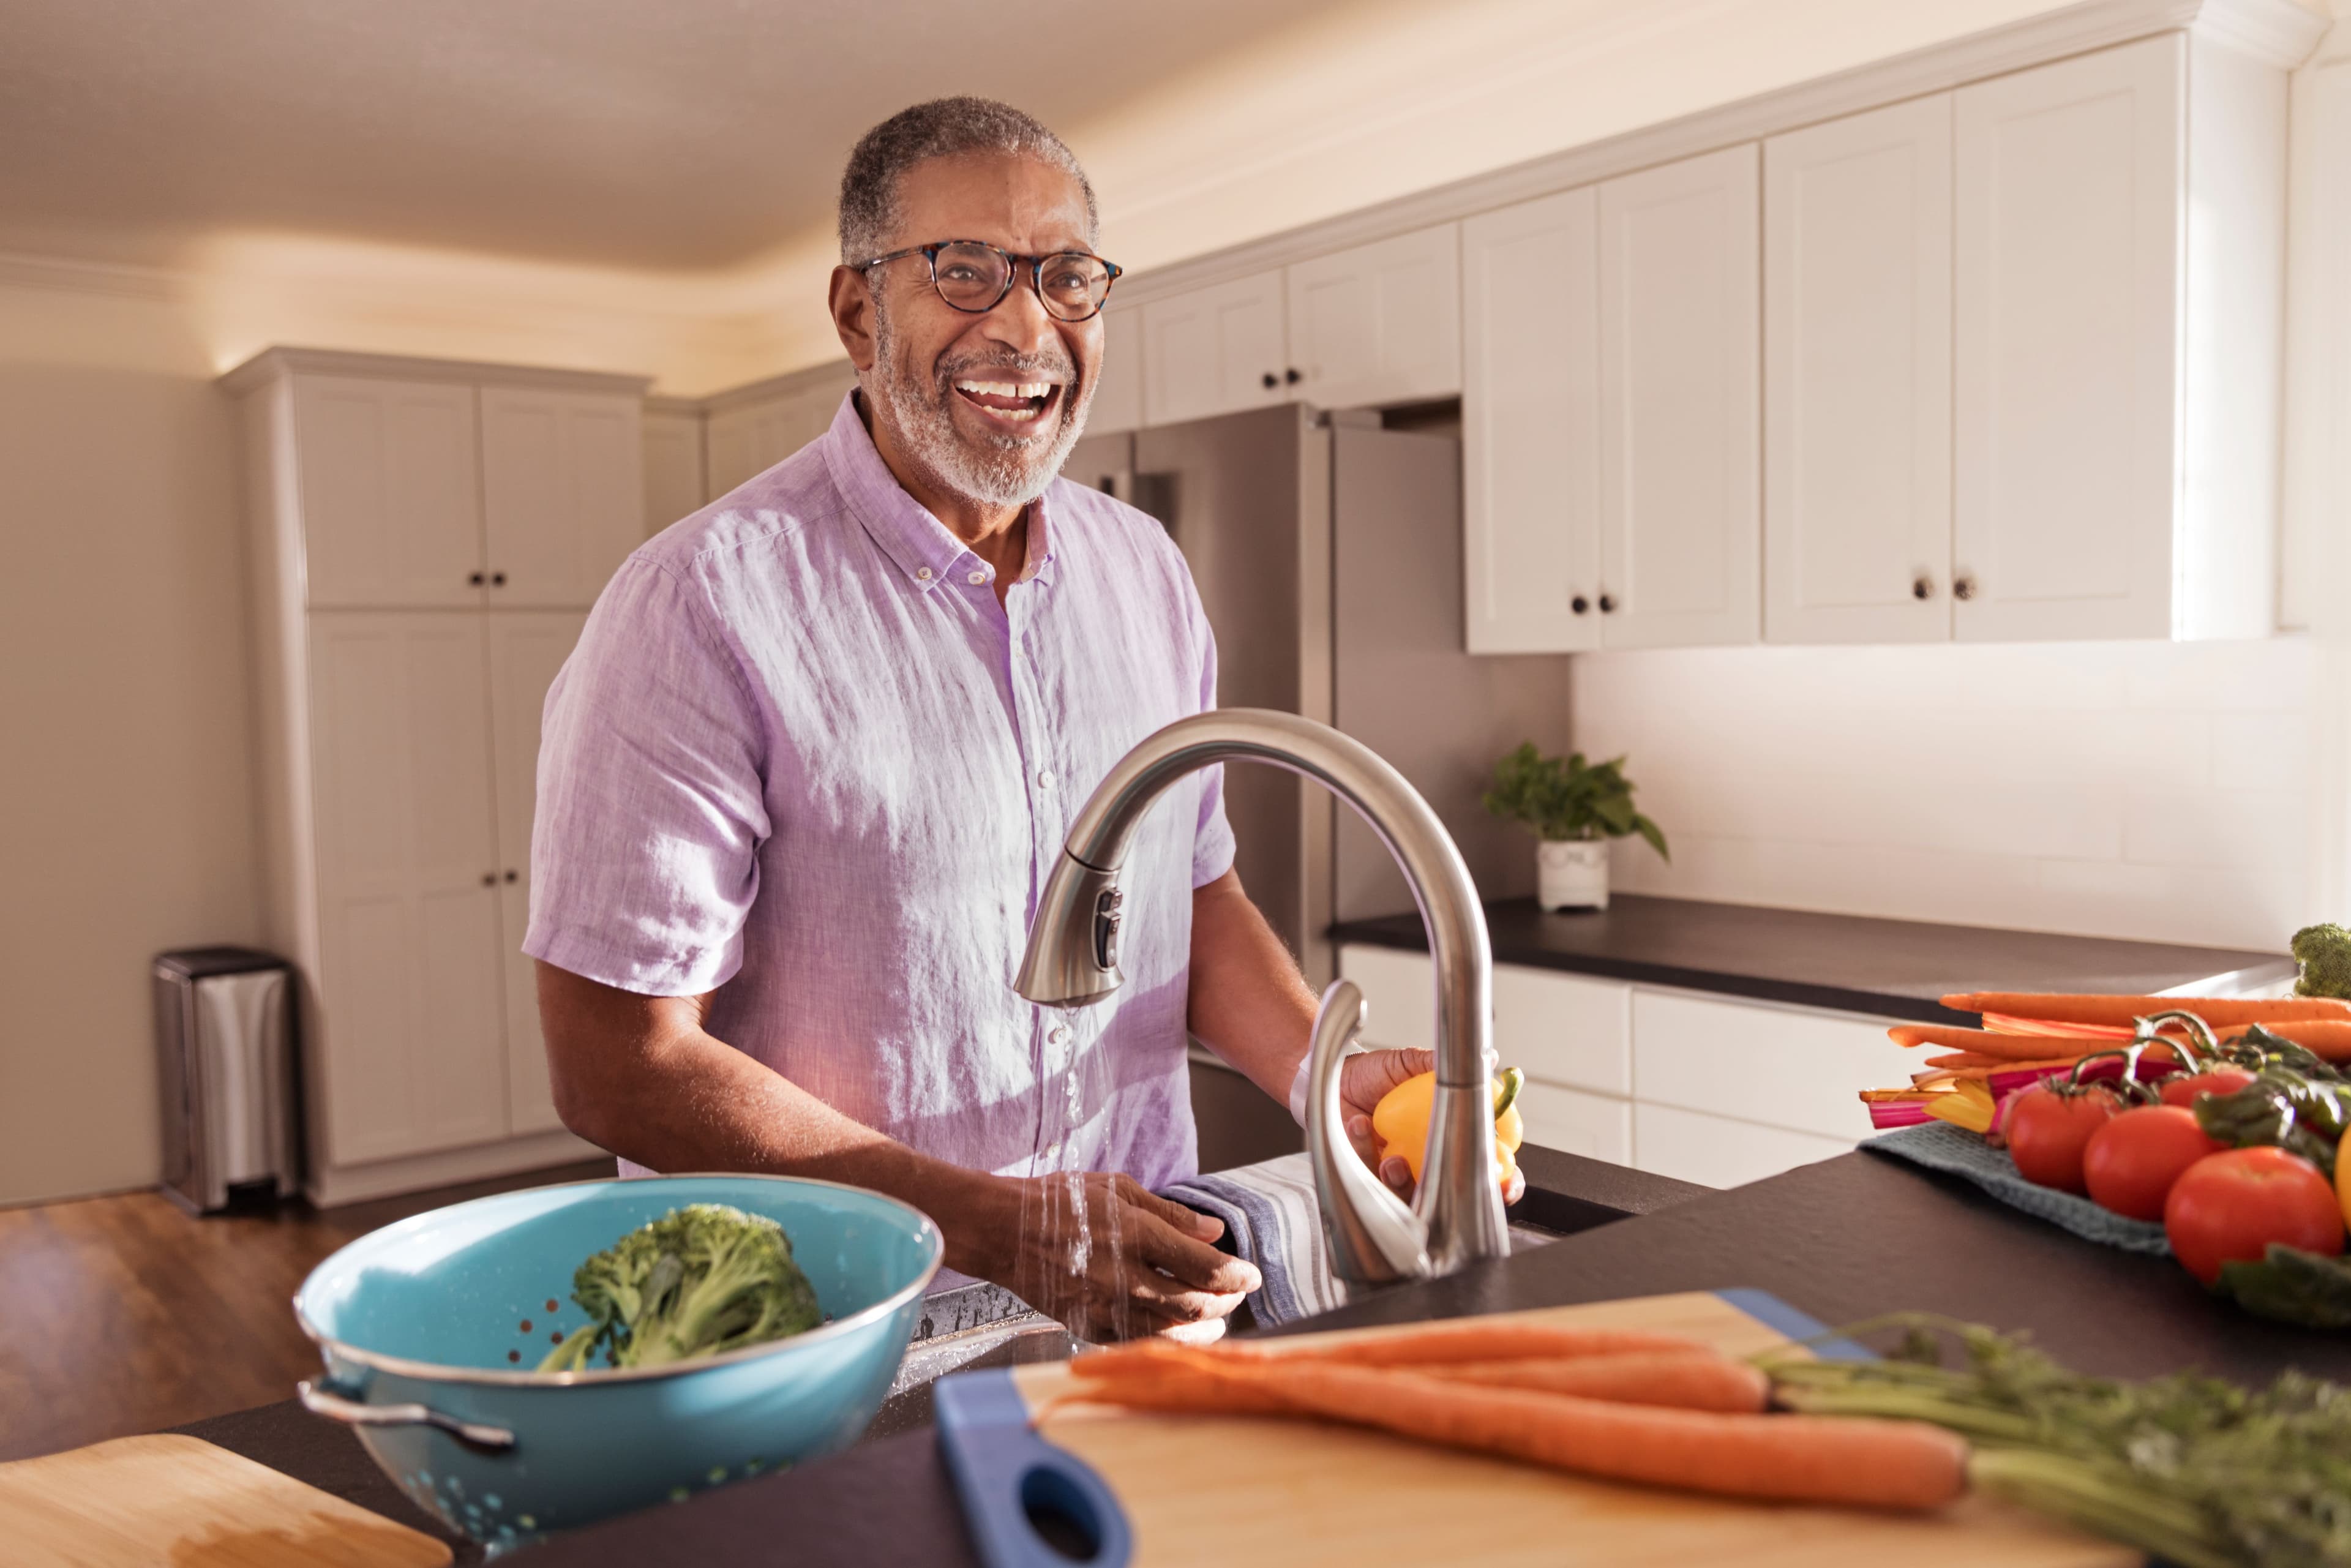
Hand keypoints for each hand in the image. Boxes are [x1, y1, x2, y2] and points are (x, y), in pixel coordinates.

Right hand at [979, 1171, 1261, 1342]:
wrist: (1003, 1230)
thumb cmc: (1060, 1202)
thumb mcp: (1119, 1189)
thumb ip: (1171, 1214)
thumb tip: (1215, 1233)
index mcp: (1136, 1234)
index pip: (1205, 1267)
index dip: (1237, 1275)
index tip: (1252, 1275)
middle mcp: (1123, 1275)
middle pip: (1193, 1305)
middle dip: (1225, 1303)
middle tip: (1236, 1295)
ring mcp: (1103, 1306)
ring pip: (1169, 1332)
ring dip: (1202, 1330)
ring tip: (1216, 1320)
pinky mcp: (1086, 1326)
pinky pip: (1135, 1342)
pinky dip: (1163, 1341)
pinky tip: (1176, 1332)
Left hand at [1337, 1048, 1526, 1205]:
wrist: (1335, 1076)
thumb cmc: (1375, 1074)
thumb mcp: (1410, 1064)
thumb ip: (1445, 1066)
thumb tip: (1490, 1059)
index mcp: (1450, 1135)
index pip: (1489, 1165)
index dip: (1505, 1181)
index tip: (1506, 1181)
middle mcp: (1429, 1160)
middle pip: (1456, 1194)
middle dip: (1454, 1195)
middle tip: (1441, 1173)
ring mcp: (1399, 1173)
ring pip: (1412, 1196)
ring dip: (1403, 1180)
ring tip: (1392, 1157)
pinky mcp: (1367, 1177)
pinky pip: (1371, 1180)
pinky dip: (1366, 1152)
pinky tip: (1358, 1125)